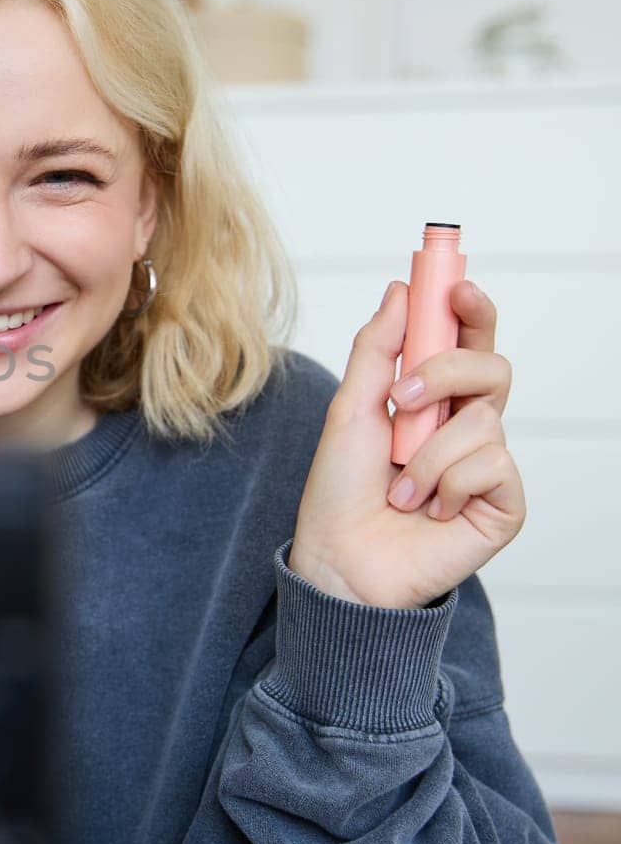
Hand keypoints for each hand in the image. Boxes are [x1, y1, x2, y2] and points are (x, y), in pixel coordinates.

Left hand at [288, 279, 524, 608]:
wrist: (340, 558)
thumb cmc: (341, 490)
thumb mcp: (350, 410)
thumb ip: (378, 350)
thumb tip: (401, 289)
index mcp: (435, 400)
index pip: (468, 342)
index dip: (471, 310)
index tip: (455, 285)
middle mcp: (467, 426)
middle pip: (492, 367)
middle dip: (445, 374)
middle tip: (401, 399)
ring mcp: (489, 464)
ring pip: (484, 421)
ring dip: (426, 454)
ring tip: (398, 488)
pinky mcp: (503, 504)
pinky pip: (492, 465)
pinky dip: (447, 484)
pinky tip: (428, 510)